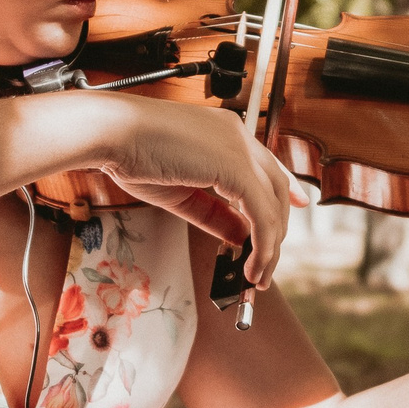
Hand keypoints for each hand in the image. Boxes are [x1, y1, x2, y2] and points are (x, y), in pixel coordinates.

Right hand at [92, 94, 309, 286]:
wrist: (112, 134)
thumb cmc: (131, 155)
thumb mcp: (180, 193)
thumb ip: (214, 213)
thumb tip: (240, 236)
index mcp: (224, 132)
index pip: (265, 164)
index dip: (283, 189)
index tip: (296, 206)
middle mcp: (237, 135)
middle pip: (275, 187)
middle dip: (277, 229)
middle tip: (268, 263)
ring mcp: (239, 148)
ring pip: (273, 203)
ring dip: (270, 245)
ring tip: (258, 275)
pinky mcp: (234, 165)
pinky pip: (261, 212)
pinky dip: (262, 243)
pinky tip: (253, 264)